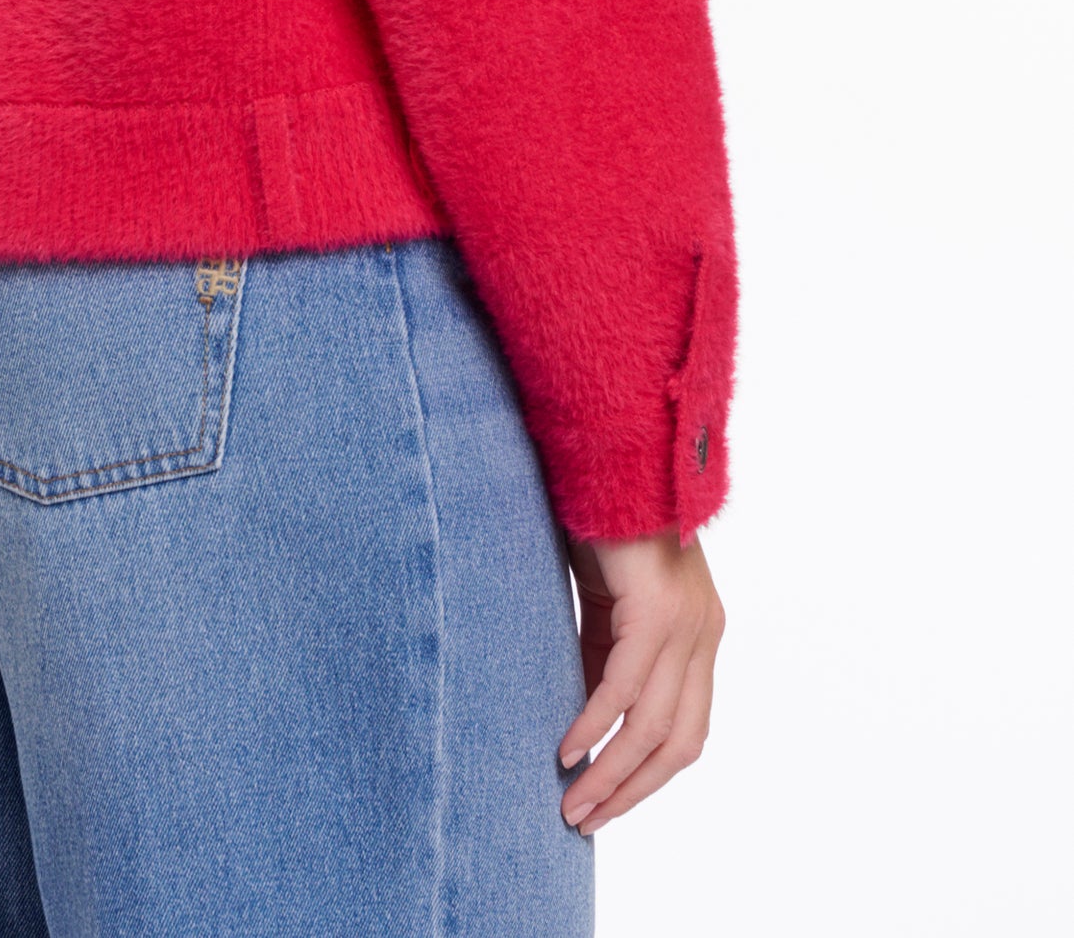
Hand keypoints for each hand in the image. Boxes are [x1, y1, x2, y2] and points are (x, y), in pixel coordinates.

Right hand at [559, 529, 723, 832]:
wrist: (608, 450)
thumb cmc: (601, 521)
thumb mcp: (607, 604)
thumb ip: (606, 656)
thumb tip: (589, 722)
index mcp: (698, 633)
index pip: (685, 730)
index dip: (646, 776)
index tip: (603, 804)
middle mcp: (702, 632)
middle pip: (680, 742)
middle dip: (632, 790)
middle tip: (585, 821)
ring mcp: (685, 620)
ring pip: (654, 725)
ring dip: (611, 772)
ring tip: (573, 802)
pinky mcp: (656, 607)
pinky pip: (625, 686)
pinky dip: (595, 724)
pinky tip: (567, 748)